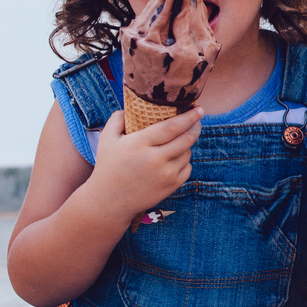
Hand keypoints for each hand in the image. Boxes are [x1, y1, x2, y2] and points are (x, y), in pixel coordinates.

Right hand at [83, 109, 200, 222]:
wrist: (109, 200)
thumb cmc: (108, 166)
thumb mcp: (107, 139)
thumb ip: (118, 119)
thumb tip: (132, 106)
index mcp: (139, 144)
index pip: (171, 127)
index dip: (188, 117)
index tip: (199, 109)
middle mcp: (154, 159)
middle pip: (186, 139)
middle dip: (195, 127)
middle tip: (197, 120)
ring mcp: (165, 174)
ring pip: (187, 153)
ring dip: (186, 145)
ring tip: (176, 141)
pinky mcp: (171, 186)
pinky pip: (187, 168)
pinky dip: (184, 161)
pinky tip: (173, 158)